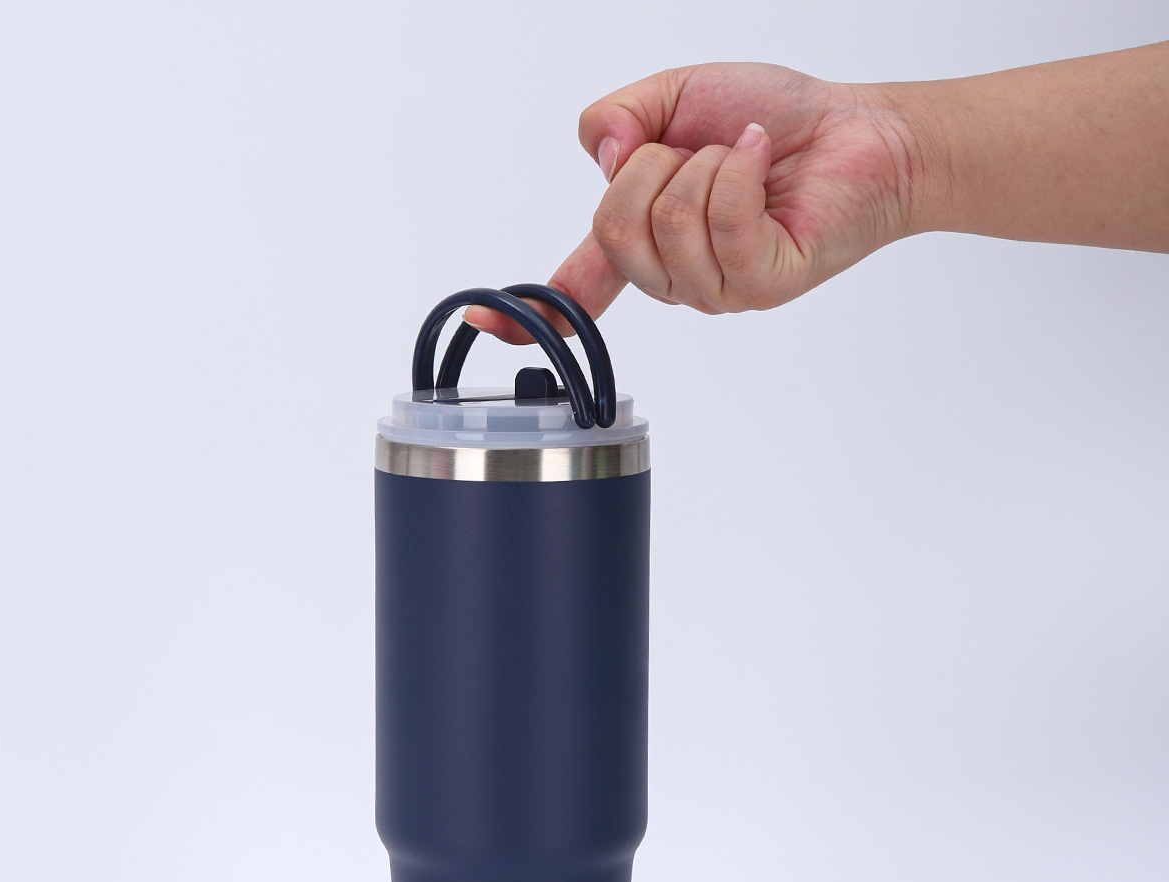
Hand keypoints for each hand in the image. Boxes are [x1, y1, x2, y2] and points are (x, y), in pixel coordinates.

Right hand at [465, 62, 918, 341]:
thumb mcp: (677, 97)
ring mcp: (716, 287)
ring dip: (707, 163)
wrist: (860, 128)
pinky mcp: (760, 282)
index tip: (485, 320)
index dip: (531, 307)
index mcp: (645, 240)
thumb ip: (621, 118)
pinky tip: (764, 160)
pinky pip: (721, 222)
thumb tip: (605, 159)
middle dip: (652, 164)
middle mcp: (674, 275)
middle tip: (700, 149)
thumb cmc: (773, 117)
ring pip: (668, 223)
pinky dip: (742, 168)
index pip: (580, 285)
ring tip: (744, 159)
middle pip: (614, 230)